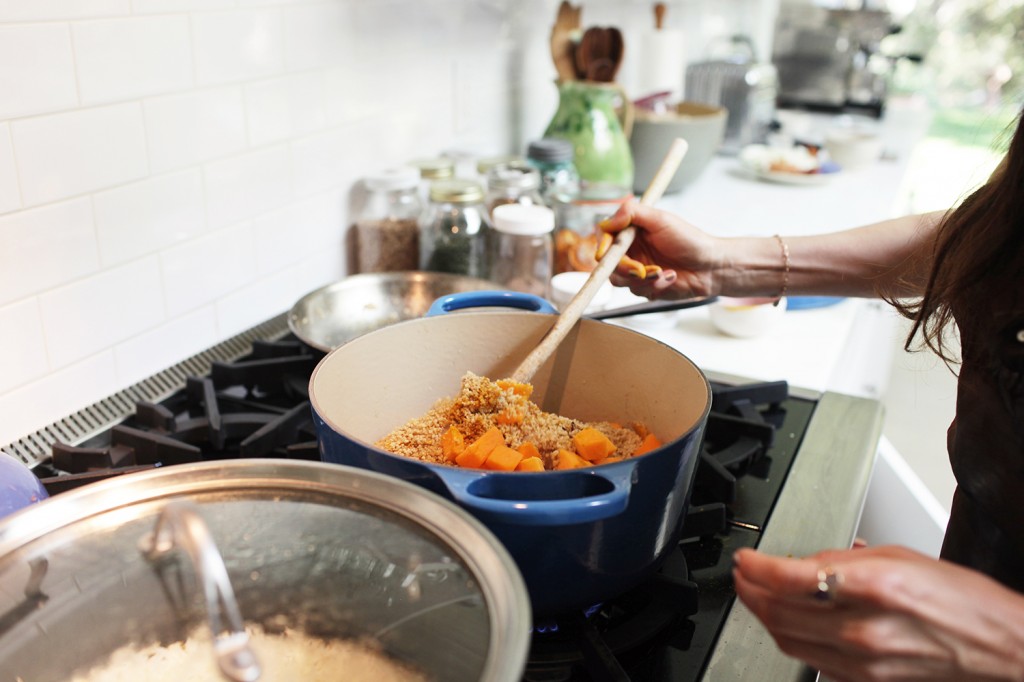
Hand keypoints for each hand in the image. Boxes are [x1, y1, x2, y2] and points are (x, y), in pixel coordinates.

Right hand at [599, 199, 719, 299]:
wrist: (711, 266)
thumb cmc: (690, 240)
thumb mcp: (661, 219)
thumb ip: (632, 213)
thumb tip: (607, 221)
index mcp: (632, 232)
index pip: (605, 239)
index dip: (603, 248)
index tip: (606, 254)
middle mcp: (632, 251)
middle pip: (609, 264)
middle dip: (625, 268)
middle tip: (641, 270)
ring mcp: (637, 270)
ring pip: (621, 280)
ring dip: (643, 279)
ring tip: (663, 272)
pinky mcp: (646, 287)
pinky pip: (638, 291)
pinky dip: (655, 286)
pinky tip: (670, 277)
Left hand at [733, 545, 1023, 681]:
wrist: (1000, 646)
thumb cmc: (961, 600)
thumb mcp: (899, 556)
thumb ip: (843, 559)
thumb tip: (803, 561)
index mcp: (874, 587)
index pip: (790, 578)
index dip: (756, 567)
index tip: (744, 559)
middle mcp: (864, 628)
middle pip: (780, 613)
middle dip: (750, 591)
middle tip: (742, 576)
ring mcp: (863, 662)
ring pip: (789, 641)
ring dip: (764, 617)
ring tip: (756, 596)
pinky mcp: (865, 681)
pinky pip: (812, 661)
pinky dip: (792, 639)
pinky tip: (788, 622)